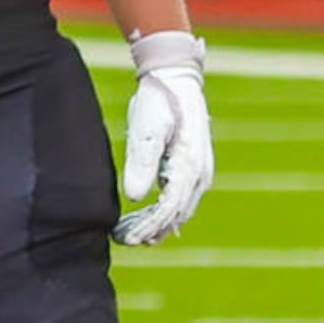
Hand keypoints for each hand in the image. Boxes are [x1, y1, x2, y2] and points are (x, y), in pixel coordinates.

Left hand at [111, 54, 211, 246]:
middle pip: (176, 214)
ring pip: (180, 210)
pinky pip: (180, 199)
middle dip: (151, 231)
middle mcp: (199, 174)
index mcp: (189, 166)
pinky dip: (165, 214)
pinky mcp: (192, 168)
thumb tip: (136, 198)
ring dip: (158, 226)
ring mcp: (199, 172)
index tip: (127, 238)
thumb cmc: (158, 103)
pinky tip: (147, 221)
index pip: (169, 208)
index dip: (149, 227)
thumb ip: (142, 162)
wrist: (175, 81)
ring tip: (132, 237)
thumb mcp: (146, 129)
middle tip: (124, 241)